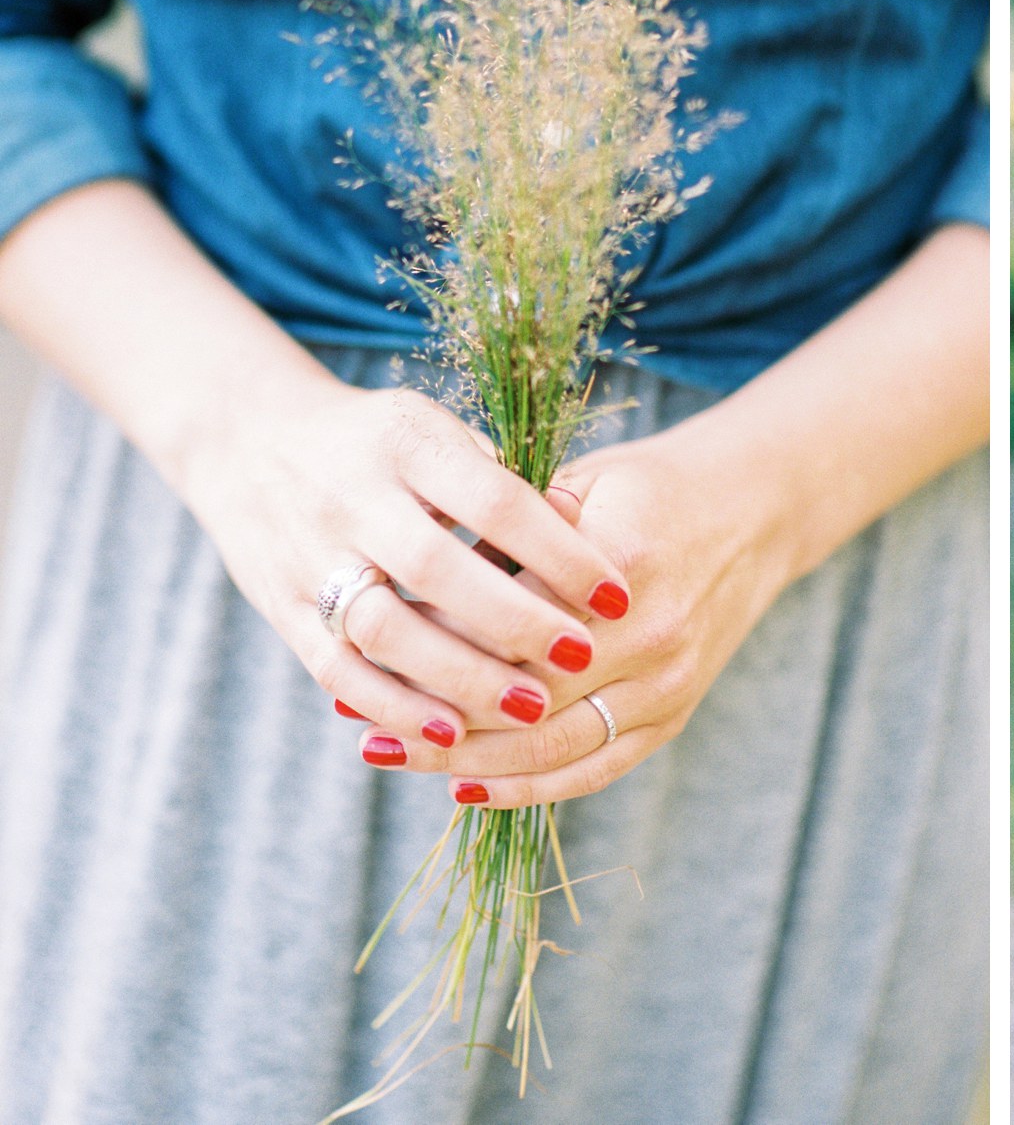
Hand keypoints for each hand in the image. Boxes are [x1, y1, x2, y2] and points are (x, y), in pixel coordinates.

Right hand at [181, 379, 630, 754]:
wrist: (245, 441)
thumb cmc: (377, 441)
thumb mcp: (436, 430)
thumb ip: (498, 476)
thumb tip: (581, 521)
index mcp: (405, 441)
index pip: (492, 499)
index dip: (557, 549)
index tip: (616, 593)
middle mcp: (350, 497)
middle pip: (436, 567)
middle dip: (515, 620)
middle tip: (583, 658)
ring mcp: (308, 555)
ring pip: (385, 628)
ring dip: (460, 677)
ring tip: (531, 711)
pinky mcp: (280, 608)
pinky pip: (337, 668)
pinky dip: (394, 707)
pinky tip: (451, 736)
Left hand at [373, 415, 796, 808]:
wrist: (755, 511)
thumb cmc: (648, 488)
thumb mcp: (578, 486)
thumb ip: (507, 538)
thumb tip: (407, 588)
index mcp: (621, 563)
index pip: (505, 622)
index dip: (430, 642)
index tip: (364, 646)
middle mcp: (653, 633)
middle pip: (522, 696)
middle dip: (433, 715)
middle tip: (358, 722)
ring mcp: (670, 683)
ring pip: (552, 747)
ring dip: (465, 763)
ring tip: (393, 755)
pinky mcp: (677, 715)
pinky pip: (594, 768)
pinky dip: (527, 788)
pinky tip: (464, 787)